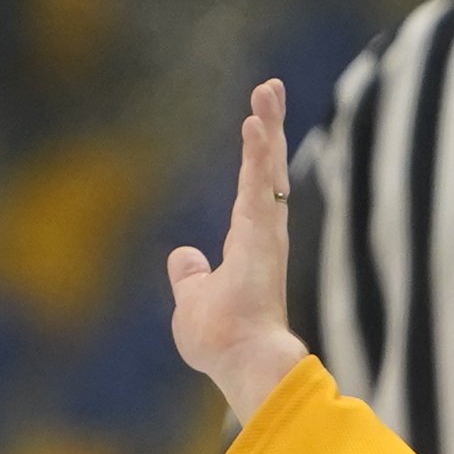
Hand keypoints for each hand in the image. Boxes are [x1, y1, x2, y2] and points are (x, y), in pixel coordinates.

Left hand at [162, 77, 303, 426]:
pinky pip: (260, 183)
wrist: (241, 363)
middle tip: (271, 89)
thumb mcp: (193, 301)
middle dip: (270, 128)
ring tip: (268, 90)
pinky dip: (259, 151)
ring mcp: (266, 232)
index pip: (253, 189)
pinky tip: (256, 121)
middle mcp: (263, 233)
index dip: (257, 157)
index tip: (258, 122)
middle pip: (267, 169)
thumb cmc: (221, 340)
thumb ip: (190, 276)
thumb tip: (183, 257)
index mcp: (249, 244)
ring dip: (269, 127)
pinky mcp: (263, 235)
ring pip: (267, 168)